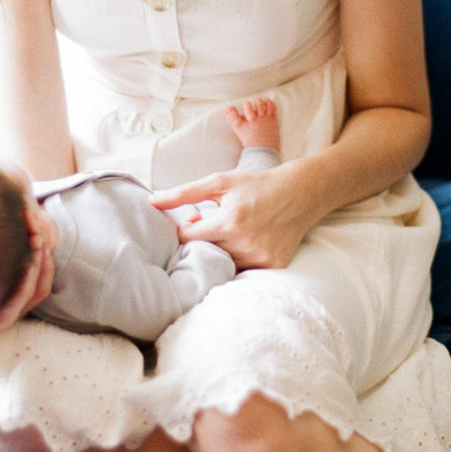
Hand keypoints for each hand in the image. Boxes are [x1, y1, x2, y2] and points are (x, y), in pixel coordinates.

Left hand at [150, 164, 313, 269]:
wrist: (299, 193)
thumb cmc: (256, 184)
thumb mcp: (220, 182)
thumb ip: (183, 193)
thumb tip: (151, 201)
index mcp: (229, 222)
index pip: (188, 239)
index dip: (188, 229)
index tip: (197, 220)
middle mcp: (245, 244)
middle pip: (205, 252)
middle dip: (203, 239)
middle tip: (215, 223)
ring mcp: (260, 257)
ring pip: (223, 263)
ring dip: (220, 250)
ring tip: (231, 231)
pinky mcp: (273, 265)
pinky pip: (244, 269)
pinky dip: (239, 258)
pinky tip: (247, 241)